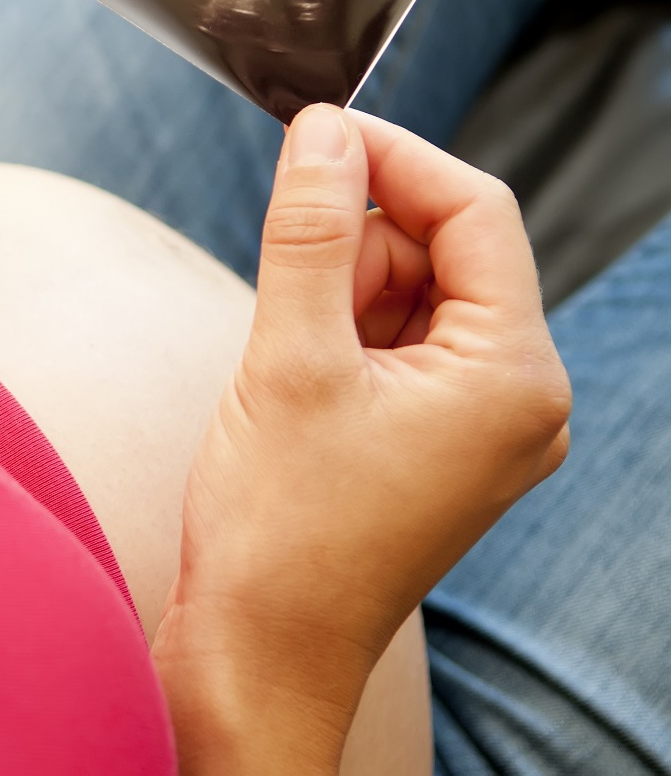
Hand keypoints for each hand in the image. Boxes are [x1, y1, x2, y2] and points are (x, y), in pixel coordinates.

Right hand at [152, 105, 570, 773]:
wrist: (259, 650)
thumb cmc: (279, 529)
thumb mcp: (287, 355)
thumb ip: (309, 230)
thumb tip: (322, 130)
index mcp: (514, 376)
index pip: (476, 211)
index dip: (392, 158)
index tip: (312, 133)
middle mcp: (520, 398)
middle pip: (442, 251)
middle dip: (355, 248)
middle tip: (287, 304)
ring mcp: (481, 424)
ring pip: (413, 294)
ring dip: (340, 296)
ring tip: (288, 367)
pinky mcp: (437, 441)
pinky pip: (398, 345)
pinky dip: (341, 337)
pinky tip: (298, 386)